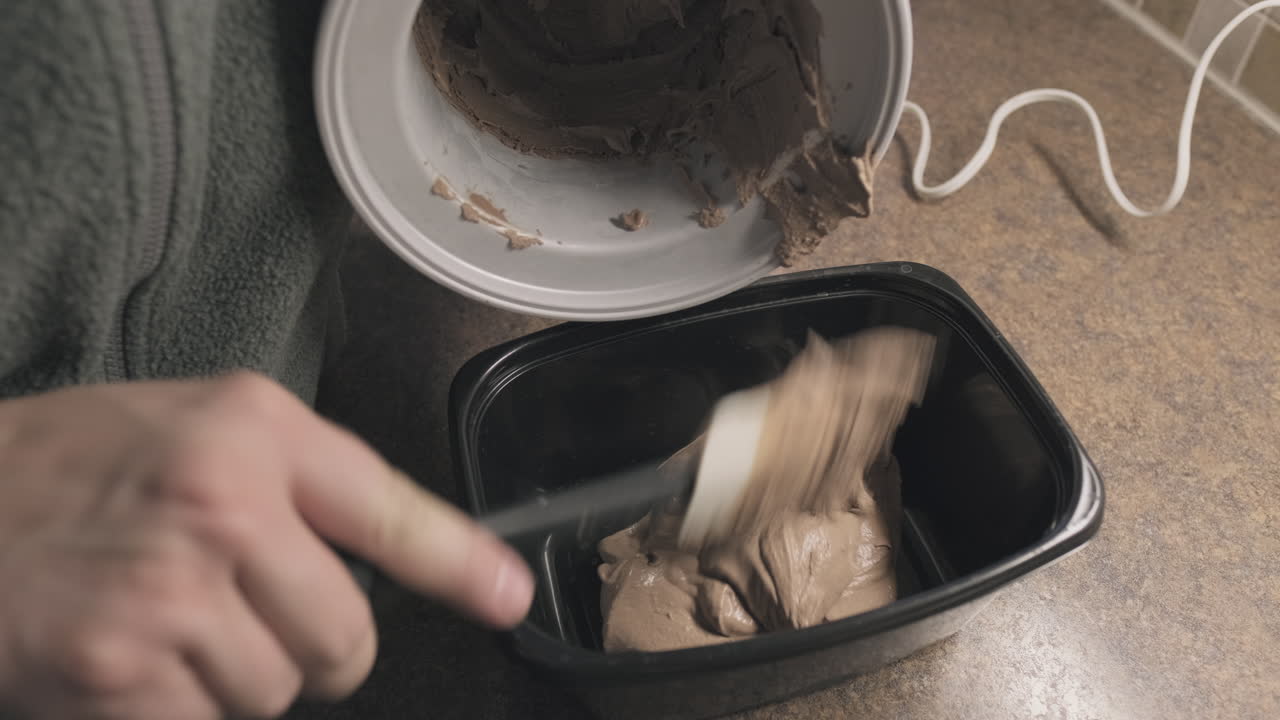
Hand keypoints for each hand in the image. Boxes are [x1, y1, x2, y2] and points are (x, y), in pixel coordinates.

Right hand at [0, 373, 533, 718]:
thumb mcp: (198, 427)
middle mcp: (223, 507)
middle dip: (309, 645)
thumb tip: (385, 553)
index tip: (506, 595)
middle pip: (344, 639)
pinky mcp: (120, 674)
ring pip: (276, 693)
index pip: (386, 508)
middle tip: (241, 607)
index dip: (459, 563)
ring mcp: (170, 594)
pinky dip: (176, 709)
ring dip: (233, 675)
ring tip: (166, 619)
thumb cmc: (76, 466)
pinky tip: (131, 656)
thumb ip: (296, 480)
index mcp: (252, 434)